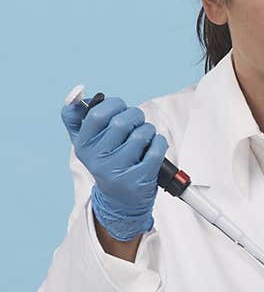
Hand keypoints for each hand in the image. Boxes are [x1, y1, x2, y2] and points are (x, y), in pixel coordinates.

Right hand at [61, 96, 168, 241]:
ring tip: (142, 139)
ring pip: (142, 132)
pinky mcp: (139, 178)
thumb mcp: (86, 141)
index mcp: (83, 145)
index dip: (114, 104)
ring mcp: (118, 171)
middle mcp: (97, 159)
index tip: (119, 108)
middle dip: (135, 116)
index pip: (98, 113)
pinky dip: (159, 142)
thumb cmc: (106, 161)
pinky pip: (157, 147)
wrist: (121, 199)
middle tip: (135, 123)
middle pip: (124, 121)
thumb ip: (77, 115)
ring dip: (148, 130)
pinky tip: (152, 148)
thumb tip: (76, 92)